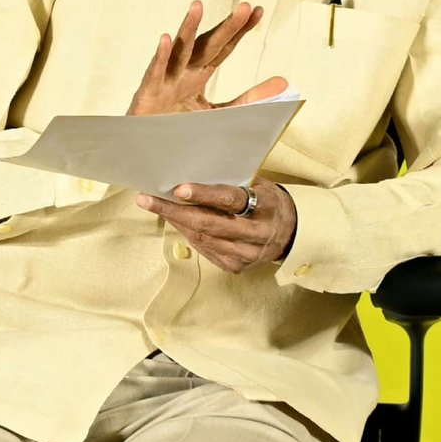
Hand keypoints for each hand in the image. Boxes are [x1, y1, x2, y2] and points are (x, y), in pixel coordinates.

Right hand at [129, 1, 286, 115]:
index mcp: (200, 74)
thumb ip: (249, 99)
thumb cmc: (178, 127)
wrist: (149, 151)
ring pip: (179, 52)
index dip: (239, 30)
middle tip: (244, 7)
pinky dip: (161, 57)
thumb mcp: (220, 113)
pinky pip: (155, 73)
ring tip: (198, 6)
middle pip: (208, 45)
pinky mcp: (149, 94)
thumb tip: (284, 83)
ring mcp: (165, 81)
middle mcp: (184, 72)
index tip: (257, 11)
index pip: (224, 48)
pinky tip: (166, 39)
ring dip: (188, 29)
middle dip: (226, 27)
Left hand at [137, 179, 297, 272]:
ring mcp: (247, 254)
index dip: (203, 195)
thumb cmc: (269, 202)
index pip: (230, 200)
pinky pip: (206, 250)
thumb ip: (233, 184)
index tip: (178, 189)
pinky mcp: (238, 266)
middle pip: (208, 224)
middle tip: (147, 200)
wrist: (293, 233)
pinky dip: (189, 235)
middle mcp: (256, 233)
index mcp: (264, 207)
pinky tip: (178, 223)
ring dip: (177, 222)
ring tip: (156, 206)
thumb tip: (193, 175)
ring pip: (203, 239)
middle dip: (173, 211)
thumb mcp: (260, 186)